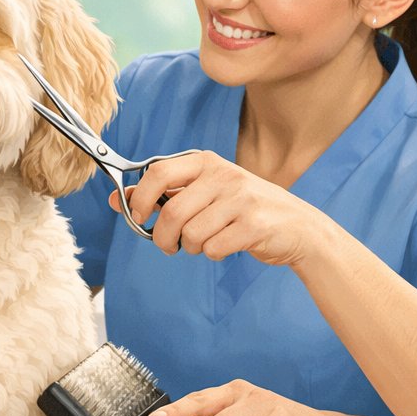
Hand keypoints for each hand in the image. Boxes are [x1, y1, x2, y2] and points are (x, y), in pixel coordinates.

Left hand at [108, 150, 330, 265]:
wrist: (298, 227)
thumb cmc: (242, 210)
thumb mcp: (204, 193)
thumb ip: (163, 194)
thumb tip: (118, 200)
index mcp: (206, 162)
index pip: (157, 172)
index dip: (140, 199)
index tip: (138, 217)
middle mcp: (224, 174)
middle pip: (171, 212)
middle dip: (162, 237)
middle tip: (167, 245)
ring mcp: (241, 198)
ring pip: (191, 234)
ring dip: (191, 247)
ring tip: (204, 242)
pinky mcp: (254, 224)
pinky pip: (213, 248)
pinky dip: (213, 254)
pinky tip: (226, 245)